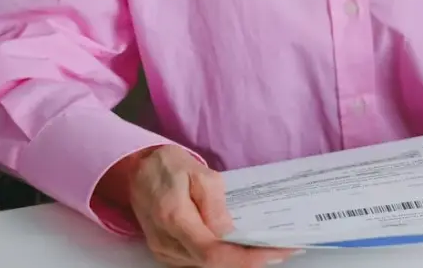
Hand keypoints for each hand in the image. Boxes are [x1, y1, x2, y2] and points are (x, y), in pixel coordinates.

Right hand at [103, 145, 297, 266]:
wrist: (137, 170)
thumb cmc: (169, 166)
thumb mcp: (199, 173)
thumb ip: (214, 204)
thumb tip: (230, 232)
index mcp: (174, 219)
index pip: (214, 252)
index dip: (247, 258)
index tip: (276, 250)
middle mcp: (166, 243)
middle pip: (214, 264)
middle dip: (252, 260)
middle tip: (284, 248)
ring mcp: (165, 251)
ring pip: (208, 266)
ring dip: (241, 260)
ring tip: (272, 248)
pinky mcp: (167, 252)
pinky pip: (200, 261)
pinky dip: (226, 258)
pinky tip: (246, 248)